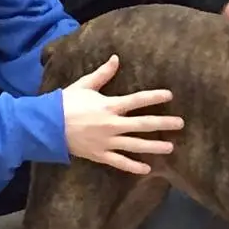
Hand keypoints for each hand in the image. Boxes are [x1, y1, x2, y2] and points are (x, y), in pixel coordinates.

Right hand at [61, 55, 183, 174]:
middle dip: (163, 123)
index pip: (137, 100)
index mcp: (109, 105)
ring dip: (154, 146)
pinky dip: (133, 166)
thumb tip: (116, 59)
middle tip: (180, 123)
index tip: (170, 96)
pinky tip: (147, 169)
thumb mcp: (84, 85)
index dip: (154, 97)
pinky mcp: (100, 155)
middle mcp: (112, 124)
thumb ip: (103, 74)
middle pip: (143, 124)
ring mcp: (107, 142)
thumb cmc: (65, 102)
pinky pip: (119, 162)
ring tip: (170, 148)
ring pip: (135, 145)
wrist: (47, 126)